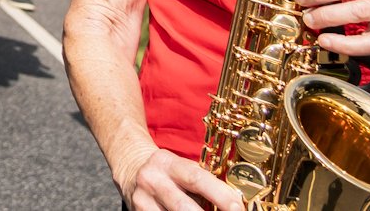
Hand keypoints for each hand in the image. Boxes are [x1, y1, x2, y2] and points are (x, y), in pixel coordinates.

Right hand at [118, 145, 242, 210]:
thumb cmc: (168, 172)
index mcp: (167, 163)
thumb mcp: (182, 168)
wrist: (131, 170)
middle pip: (183, 206)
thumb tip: (234, 203)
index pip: (196, 178)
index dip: (220, 194)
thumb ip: (204, 182)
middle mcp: (152, 180)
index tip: (237, 207)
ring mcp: (142, 200)